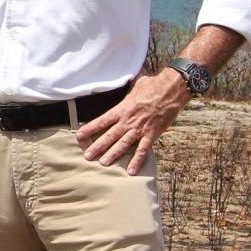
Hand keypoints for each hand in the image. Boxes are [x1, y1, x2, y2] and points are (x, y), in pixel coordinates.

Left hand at [73, 71, 189, 173]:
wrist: (172, 90)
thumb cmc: (153, 85)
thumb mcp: (134, 85)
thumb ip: (125, 89)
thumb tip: (120, 80)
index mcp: (122, 109)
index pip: (102, 120)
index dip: (90, 128)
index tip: (79, 135)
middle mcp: (128, 121)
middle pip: (109, 135)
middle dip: (97, 146)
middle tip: (87, 156)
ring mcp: (140, 129)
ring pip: (123, 145)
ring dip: (112, 155)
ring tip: (103, 163)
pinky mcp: (152, 134)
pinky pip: (143, 150)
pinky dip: (137, 161)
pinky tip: (130, 171)